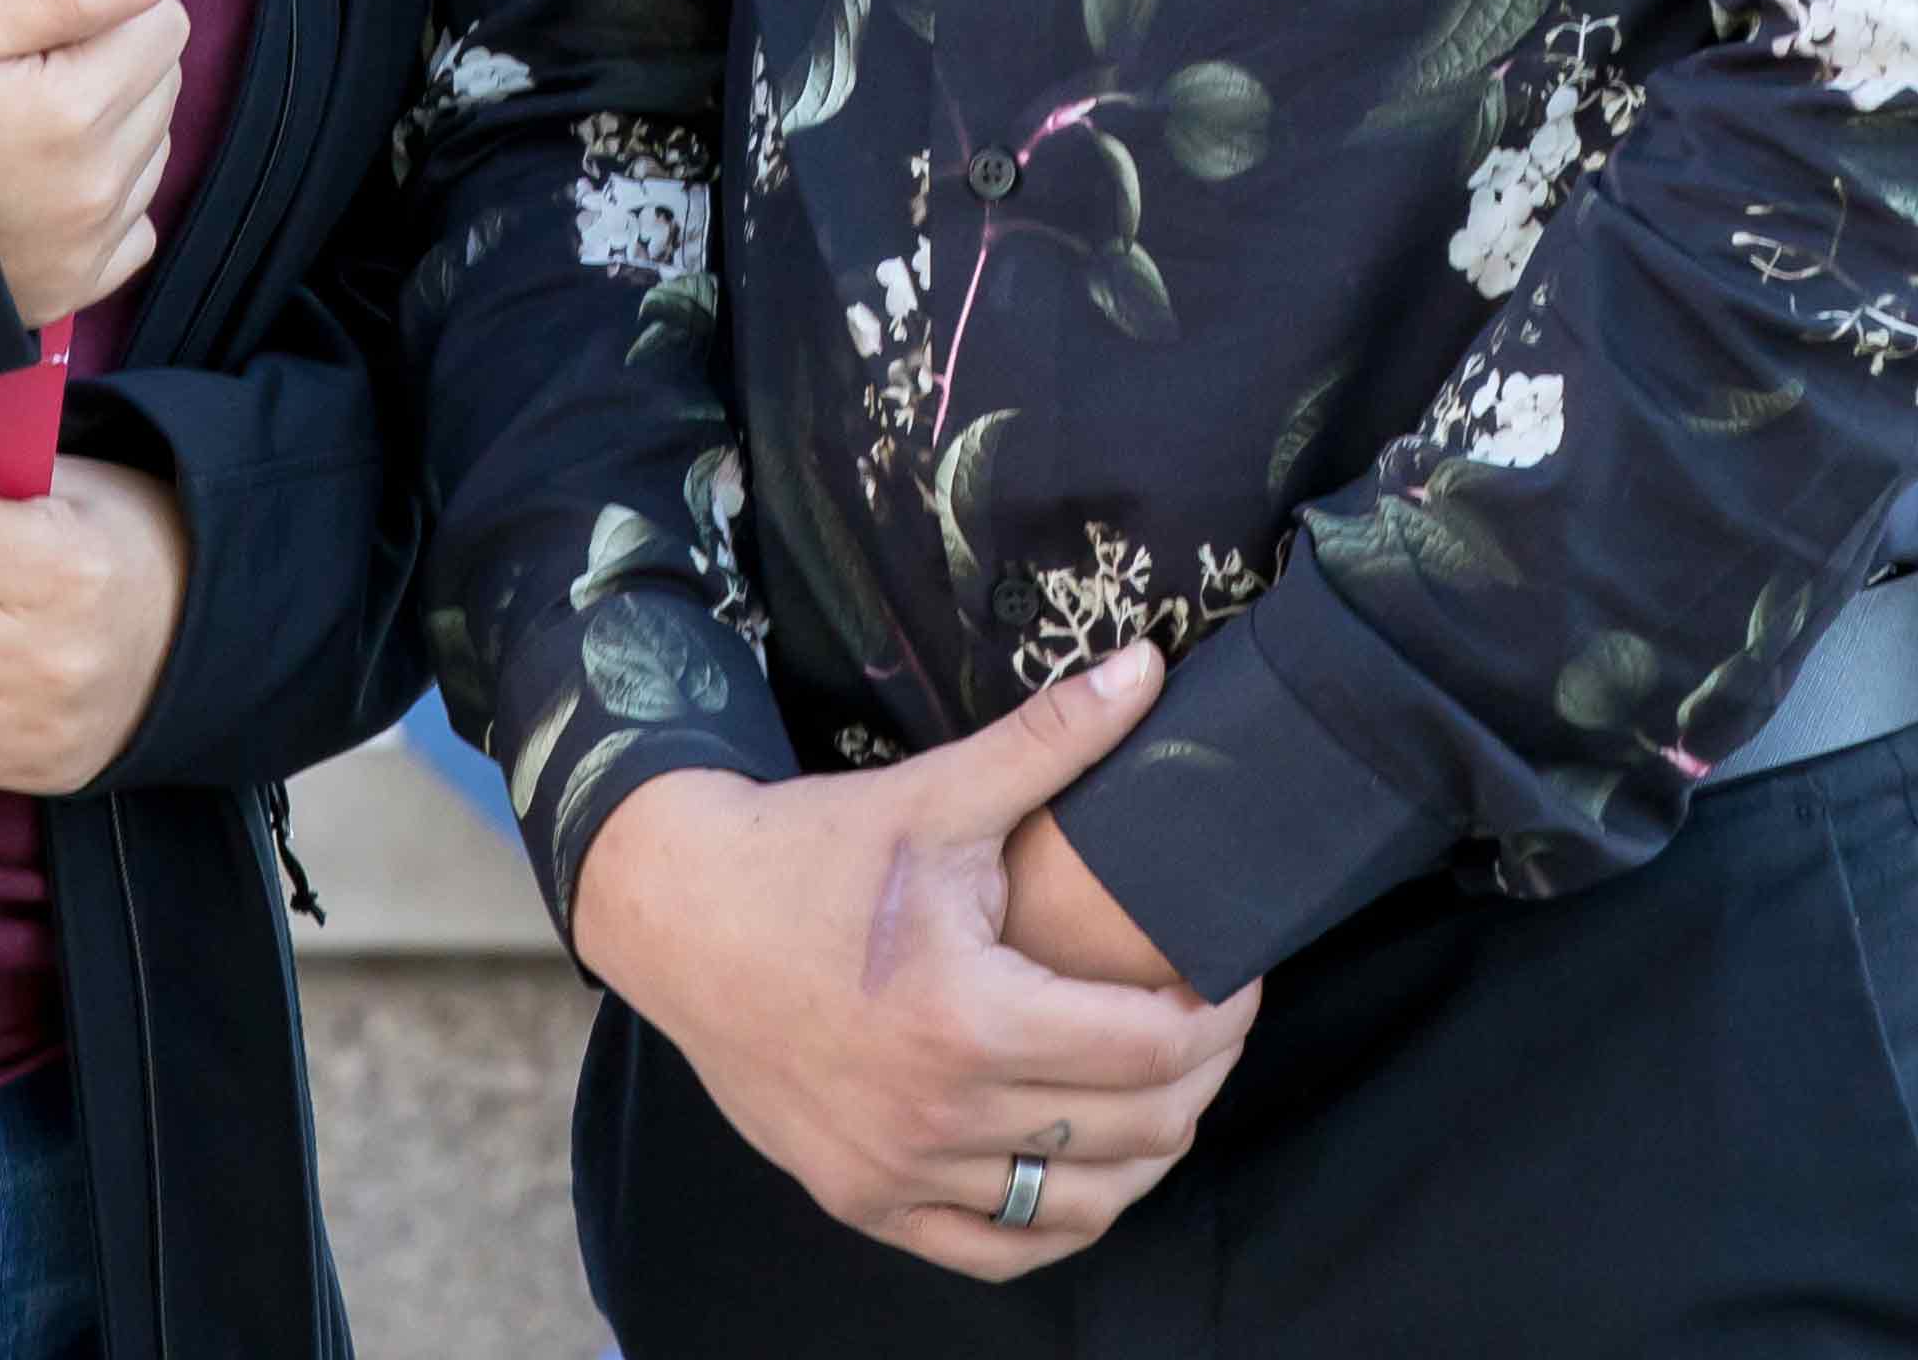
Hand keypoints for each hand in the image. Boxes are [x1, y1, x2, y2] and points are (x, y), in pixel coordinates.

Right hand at [0, 0, 205, 328]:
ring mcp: (92, 243)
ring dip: (115, 127)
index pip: (165, 22)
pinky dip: (109, 197)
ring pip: (156, 147)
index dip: (111, 12)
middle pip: (165, 82)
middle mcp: (99, 183)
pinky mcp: (79, 285)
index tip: (51, 29)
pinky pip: (138, 222)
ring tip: (30, 129)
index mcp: (75, 109)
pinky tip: (46, 184)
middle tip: (31, 75)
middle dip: (116, 63)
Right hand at [571, 646, 1259, 1282]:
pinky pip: (999, 1249)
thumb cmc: (810, 852)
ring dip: (1146, 1152)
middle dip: (1202, 1076)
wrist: (677, 913)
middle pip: (1135, 1132)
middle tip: (1215, 1019)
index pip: (1150, 1049)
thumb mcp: (938, 795)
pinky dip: (1061, 1218)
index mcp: (966, 1018)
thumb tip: (1148, 668)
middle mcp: (935, 1114)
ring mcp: (897, 1170)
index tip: (1240, 972)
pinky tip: (1085, 1164)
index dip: (1222, 1014)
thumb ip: (1053, 740)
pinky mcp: (863, 1198)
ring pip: (1082, 1205)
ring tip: (1164, 1085)